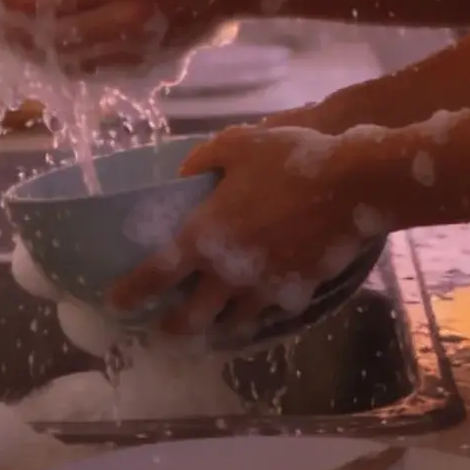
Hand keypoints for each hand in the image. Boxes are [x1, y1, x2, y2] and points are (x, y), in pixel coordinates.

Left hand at [0, 0, 249, 72]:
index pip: (63, 2)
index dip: (21, 1)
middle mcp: (134, 26)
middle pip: (60, 42)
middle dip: (18, 34)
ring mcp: (142, 50)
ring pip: (75, 65)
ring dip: (35, 54)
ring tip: (9, 38)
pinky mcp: (150, 62)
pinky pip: (96, 72)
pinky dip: (64, 65)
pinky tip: (48, 50)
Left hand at [108, 123, 391, 336]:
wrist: (354, 184)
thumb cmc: (290, 159)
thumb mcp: (239, 144)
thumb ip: (204, 162)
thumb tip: (184, 177)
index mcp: (204, 237)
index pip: (155, 275)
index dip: (130, 293)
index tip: (115, 303)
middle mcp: (228, 274)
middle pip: (189, 317)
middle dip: (171, 326)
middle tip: (163, 325)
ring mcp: (265, 289)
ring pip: (230, 323)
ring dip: (213, 325)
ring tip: (209, 322)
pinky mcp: (297, 292)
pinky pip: (270, 311)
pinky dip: (257, 312)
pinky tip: (258, 304)